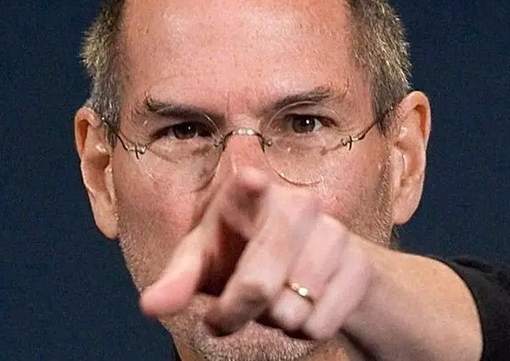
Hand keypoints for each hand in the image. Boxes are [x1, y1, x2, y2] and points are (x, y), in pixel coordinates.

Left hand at [139, 169, 481, 359]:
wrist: (309, 264)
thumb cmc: (240, 256)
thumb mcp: (204, 263)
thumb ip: (178, 281)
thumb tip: (149, 306)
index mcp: (248, 197)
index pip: (248, 188)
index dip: (249, 188)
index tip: (249, 179)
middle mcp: (296, 205)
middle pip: (257, 285)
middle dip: (236, 312)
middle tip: (227, 312)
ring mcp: (332, 233)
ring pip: (290, 312)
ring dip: (274, 320)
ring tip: (274, 296)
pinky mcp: (360, 265)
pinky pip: (320, 324)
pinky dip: (305, 329)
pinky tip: (304, 303)